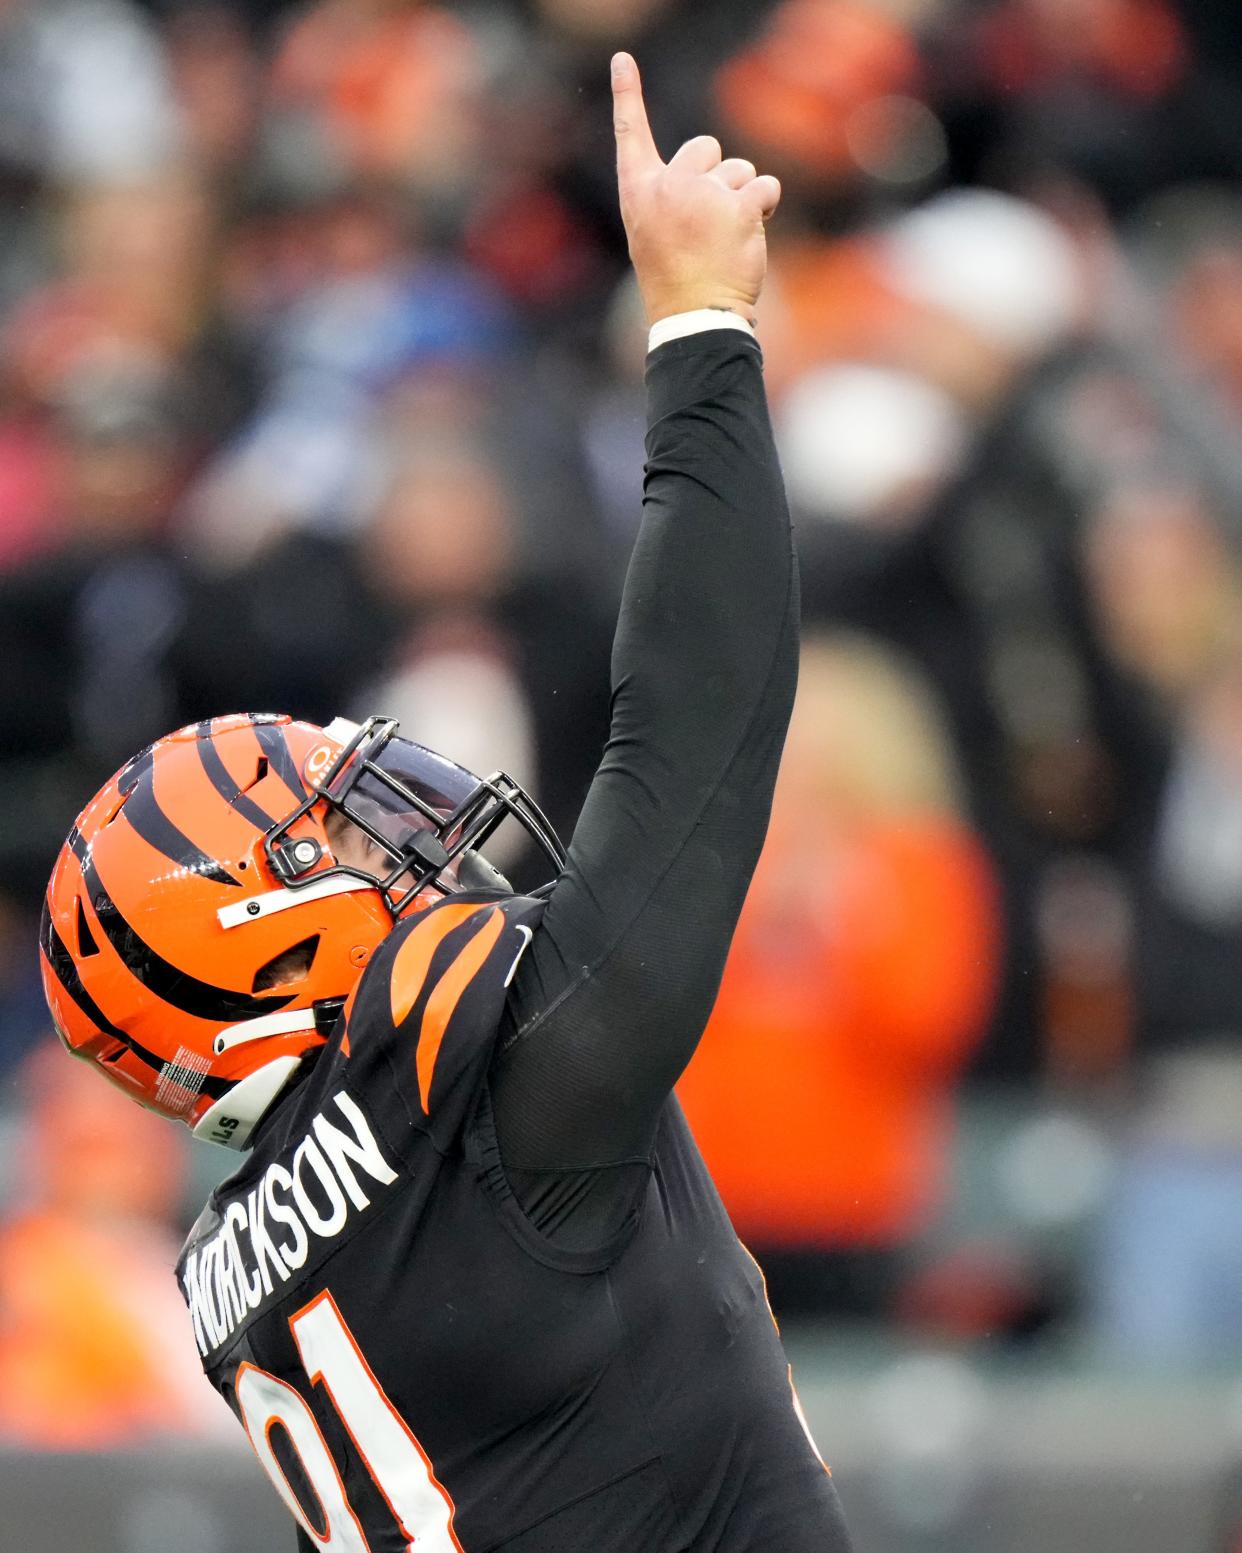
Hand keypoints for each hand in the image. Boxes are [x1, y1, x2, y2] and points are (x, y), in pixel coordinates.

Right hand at [611, 51, 780, 326]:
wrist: (693, 316)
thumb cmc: (675, 279)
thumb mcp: (654, 231)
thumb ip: (672, 194)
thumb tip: (712, 166)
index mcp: (640, 192)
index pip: (630, 134)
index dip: (626, 95)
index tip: (622, 60)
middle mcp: (668, 185)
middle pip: (705, 147)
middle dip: (718, 177)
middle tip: (710, 222)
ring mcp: (703, 194)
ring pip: (740, 170)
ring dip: (743, 198)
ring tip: (728, 237)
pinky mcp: (739, 206)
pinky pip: (764, 185)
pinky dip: (765, 204)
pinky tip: (753, 229)